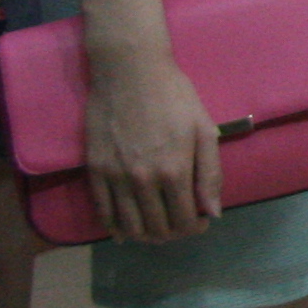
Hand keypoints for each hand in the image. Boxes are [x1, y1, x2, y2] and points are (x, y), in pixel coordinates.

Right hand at [83, 47, 221, 243]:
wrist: (130, 71)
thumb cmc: (174, 96)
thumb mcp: (204, 129)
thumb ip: (210, 173)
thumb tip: (213, 212)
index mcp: (174, 171)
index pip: (184, 220)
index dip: (195, 228)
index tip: (201, 222)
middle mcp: (143, 180)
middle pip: (157, 228)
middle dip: (173, 234)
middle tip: (181, 225)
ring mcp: (115, 177)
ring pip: (129, 225)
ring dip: (145, 236)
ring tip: (157, 230)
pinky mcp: (95, 170)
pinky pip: (103, 211)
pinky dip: (114, 227)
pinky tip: (123, 233)